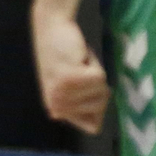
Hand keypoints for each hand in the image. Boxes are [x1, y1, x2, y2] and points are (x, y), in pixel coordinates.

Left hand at [33, 9, 109, 132]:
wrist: (52, 27)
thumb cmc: (64, 54)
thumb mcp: (71, 86)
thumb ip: (81, 106)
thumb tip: (92, 128)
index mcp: (56, 109)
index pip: (93, 127)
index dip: (98, 108)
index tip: (83, 89)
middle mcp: (57, 105)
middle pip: (101, 109)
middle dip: (97, 88)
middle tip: (79, 70)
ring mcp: (63, 93)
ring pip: (102, 93)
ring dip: (96, 74)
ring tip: (79, 63)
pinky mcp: (71, 78)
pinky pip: (101, 78)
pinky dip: (96, 64)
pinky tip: (80, 57)